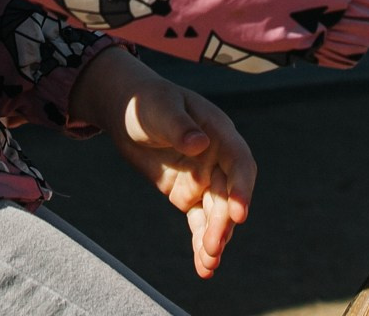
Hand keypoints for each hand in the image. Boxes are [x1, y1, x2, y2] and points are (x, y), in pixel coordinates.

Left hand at [68, 50, 254, 279]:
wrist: (126, 112)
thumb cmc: (146, 102)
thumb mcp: (159, 109)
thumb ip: (179, 127)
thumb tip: (201, 144)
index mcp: (218, 132)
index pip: (239, 162)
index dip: (243, 188)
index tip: (239, 214)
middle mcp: (217, 158)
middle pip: (228, 195)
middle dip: (223, 223)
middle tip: (213, 247)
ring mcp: (204, 178)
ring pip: (216, 214)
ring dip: (215, 239)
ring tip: (208, 264)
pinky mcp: (188, 195)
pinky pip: (199, 222)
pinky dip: (200, 242)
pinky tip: (203, 266)